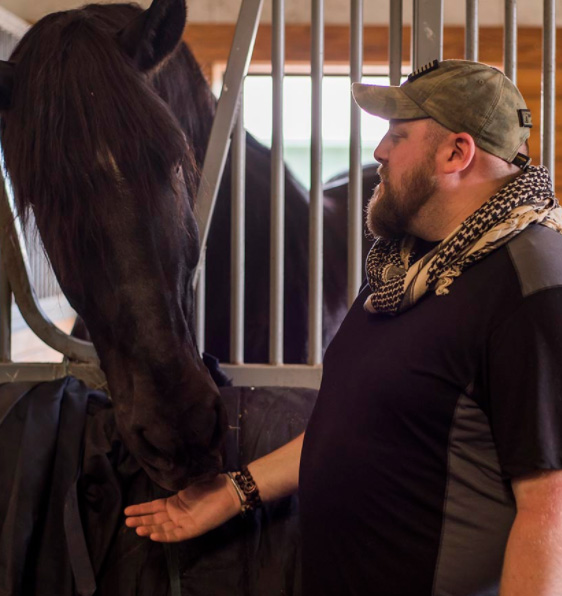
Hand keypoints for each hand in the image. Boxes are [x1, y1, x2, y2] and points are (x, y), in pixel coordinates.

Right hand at [124, 473, 240, 541]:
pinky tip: (152, 534)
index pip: (153, 507)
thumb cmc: (212, 484)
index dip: (141, 509)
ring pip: (162, 528)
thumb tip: (163, 474)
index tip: (127, 510)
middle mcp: (177, 514)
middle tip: (126, 522)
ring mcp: (184, 522)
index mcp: (176, 502)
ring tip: (135, 528)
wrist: (229, 490)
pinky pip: (175, 535)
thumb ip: (176, 483)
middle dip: (141, 520)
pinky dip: (164, 535)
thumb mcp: (190, 481)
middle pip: (155, 519)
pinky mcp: (192, 529)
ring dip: (149, 529)